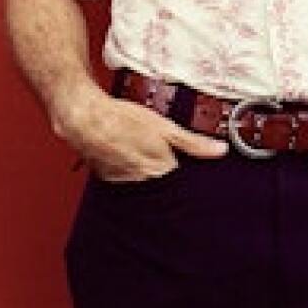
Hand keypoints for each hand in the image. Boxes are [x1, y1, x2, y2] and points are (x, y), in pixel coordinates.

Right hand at [52, 88, 227, 182]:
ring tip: (141, 156)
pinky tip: (126, 157)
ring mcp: (124, 184)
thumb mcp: (165, 126)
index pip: (182, 187)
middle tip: (163, 163)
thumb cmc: (124, 119)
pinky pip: (125, 182)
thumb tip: (221, 151)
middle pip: (163, 188)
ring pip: (144, 186)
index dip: (187, 178)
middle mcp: (144, 183)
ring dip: (145, 176)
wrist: (86, 118)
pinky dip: (128, 172)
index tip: (190, 174)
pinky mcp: (109, 181)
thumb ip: (194, 143)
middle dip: (167, 181)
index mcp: (162, 171)